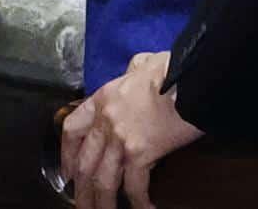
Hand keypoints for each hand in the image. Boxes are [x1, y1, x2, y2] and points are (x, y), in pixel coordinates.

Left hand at [60, 52, 198, 208]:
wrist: (191, 78)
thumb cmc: (173, 68)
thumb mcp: (144, 62)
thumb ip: (132, 70)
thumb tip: (134, 71)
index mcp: (103, 98)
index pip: (72, 129)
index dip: (66, 155)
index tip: (68, 172)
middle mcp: (106, 121)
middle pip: (84, 164)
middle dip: (81, 191)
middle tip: (82, 207)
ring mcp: (121, 139)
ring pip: (103, 181)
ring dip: (102, 203)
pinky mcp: (141, 153)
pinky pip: (134, 186)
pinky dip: (138, 202)